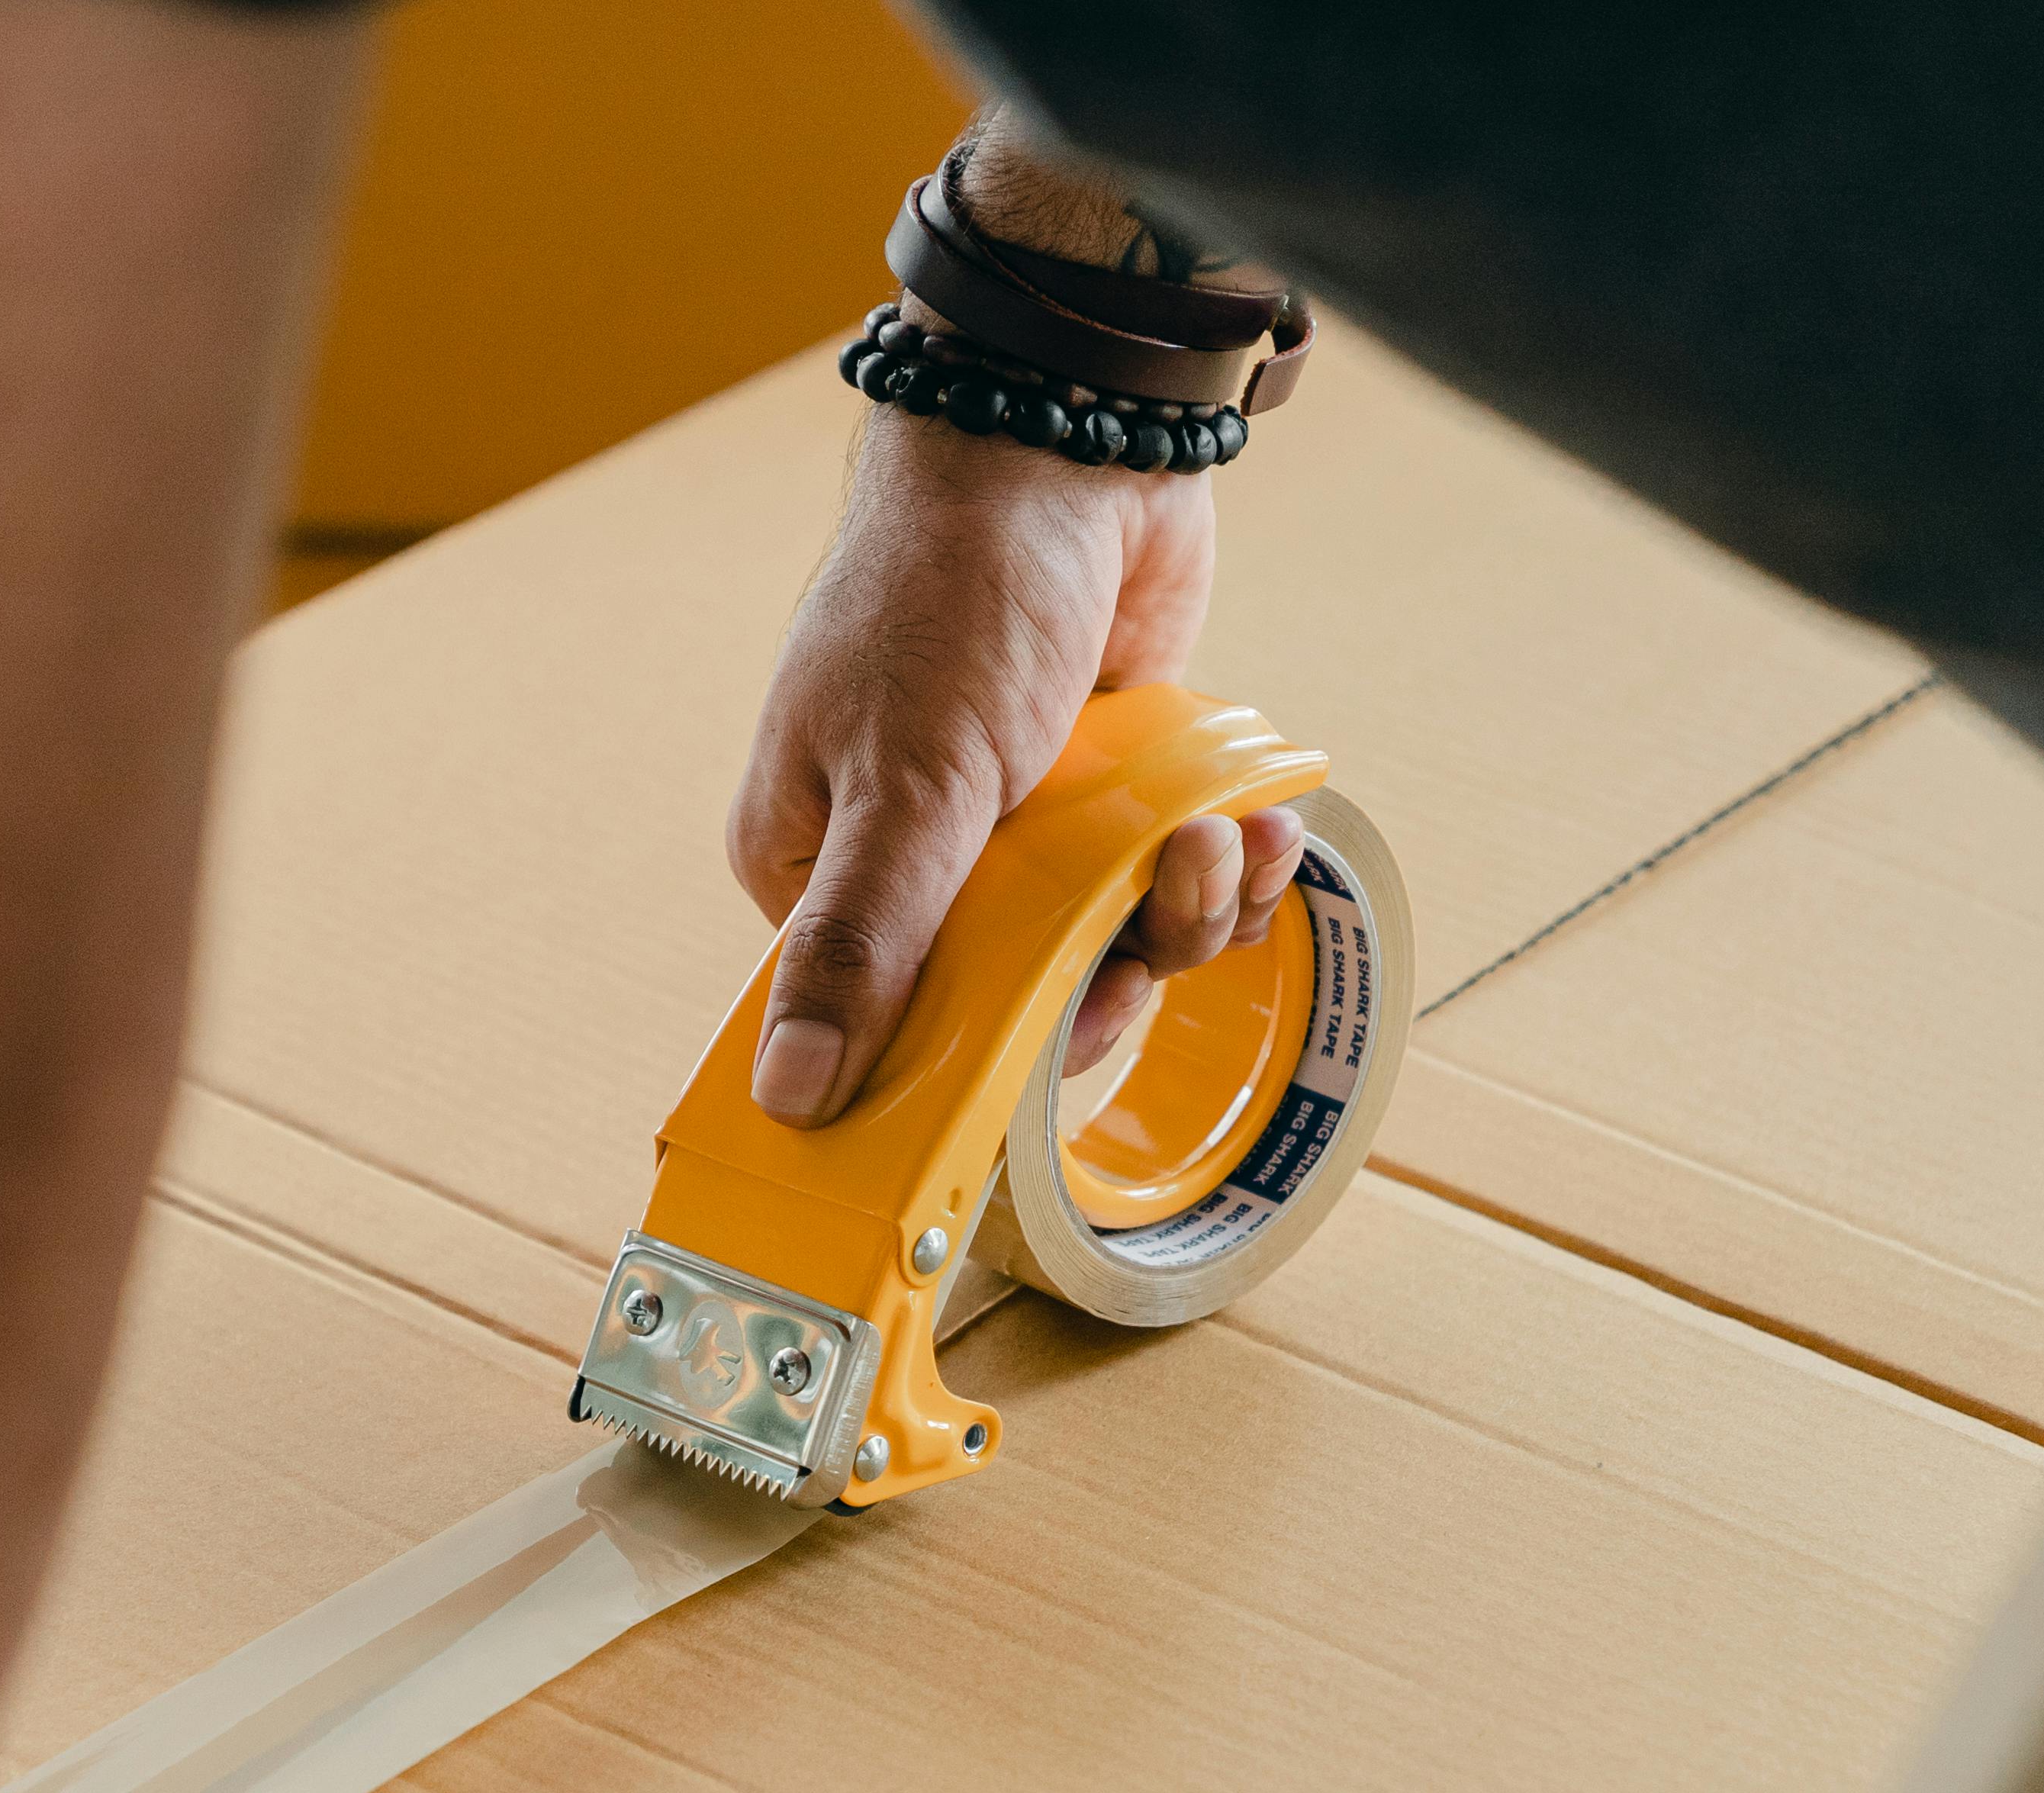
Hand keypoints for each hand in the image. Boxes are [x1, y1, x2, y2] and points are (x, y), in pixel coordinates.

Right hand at [727, 389, 1299, 1123]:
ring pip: (1116, 945)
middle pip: (1023, 1000)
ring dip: (1191, 909)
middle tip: (1162, 904)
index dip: (986, 1054)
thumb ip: (861, 950)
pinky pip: (1173, 881)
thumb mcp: (906, 789)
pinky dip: (1228, 866)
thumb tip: (785, 1102)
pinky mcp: (1112, 792)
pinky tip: (1258, 825)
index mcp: (819, 871)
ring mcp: (1019, 828)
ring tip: (1217, 839)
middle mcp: (912, 861)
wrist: (1066, 439)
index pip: (889, 1026)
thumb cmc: (951, 595)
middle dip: (1118, 965)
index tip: (1070, 1034)